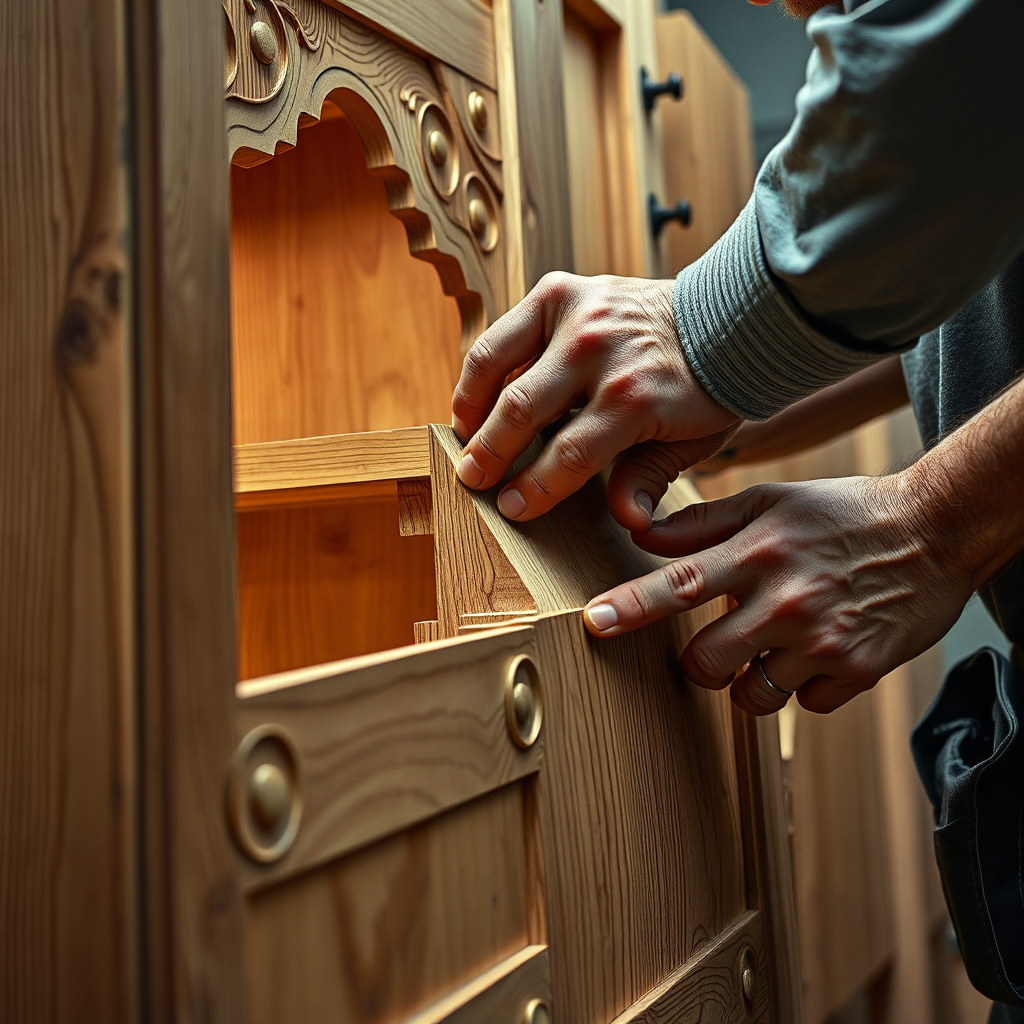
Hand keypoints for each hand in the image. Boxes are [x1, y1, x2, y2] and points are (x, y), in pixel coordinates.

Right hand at [451, 272, 737, 529]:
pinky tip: (477, 398)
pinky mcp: (562, 290)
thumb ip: (649, 479)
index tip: (511, 509)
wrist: (727, 317)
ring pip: (497, 364)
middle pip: (523, 410)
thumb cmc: (703, 390)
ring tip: (463, 437)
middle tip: (471, 480)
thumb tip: (629, 521)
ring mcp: (579, 314)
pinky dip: (483, 368)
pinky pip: (503, 333)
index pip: (570, 454)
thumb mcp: (690, 443)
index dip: (535, 487)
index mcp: (637, 396)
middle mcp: (601, 351)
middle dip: (490, 452)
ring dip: (471, 406)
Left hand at [582, 474, 973, 714]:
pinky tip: (821, 648)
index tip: (594, 623)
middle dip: (700, 662)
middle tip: (722, 642)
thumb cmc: (843, 513)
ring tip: (777, 642)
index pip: (681, 584)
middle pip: (706, 661)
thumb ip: (705, 522)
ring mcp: (824, 641)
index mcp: (761, 552)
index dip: (633, 606)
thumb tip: (644, 535)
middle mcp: (788, 600)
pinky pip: (804, 704)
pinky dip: (804, 684)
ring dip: (751, 679)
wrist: (937, 530)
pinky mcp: (859, 672)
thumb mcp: (773, 500)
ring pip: (752, 696)